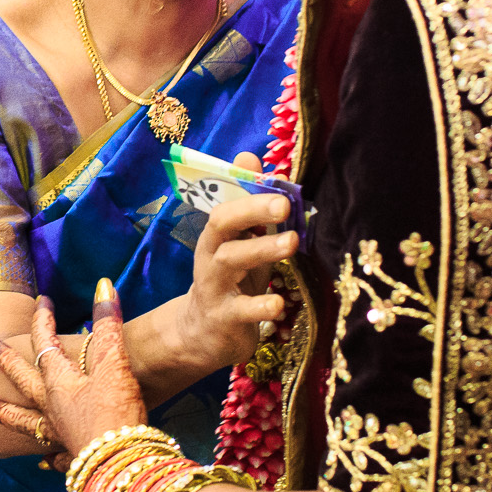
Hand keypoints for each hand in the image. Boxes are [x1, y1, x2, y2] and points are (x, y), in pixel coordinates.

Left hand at [0, 283, 146, 459]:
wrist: (122, 465)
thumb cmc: (116, 413)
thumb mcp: (114, 364)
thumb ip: (108, 325)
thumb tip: (103, 285)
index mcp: (58, 383)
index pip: (45, 344)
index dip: (43, 320)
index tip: (41, 301)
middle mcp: (50, 408)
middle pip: (21, 380)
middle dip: (5, 360)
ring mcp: (58, 435)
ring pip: (22, 420)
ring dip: (2, 411)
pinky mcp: (72, 458)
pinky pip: (52, 455)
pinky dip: (46, 455)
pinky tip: (42, 460)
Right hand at [176, 151, 293, 370]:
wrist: (200, 334)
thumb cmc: (230, 282)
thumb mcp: (239, 244)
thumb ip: (248, 206)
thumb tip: (251, 157)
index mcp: (216, 236)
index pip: (226, 204)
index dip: (250, 191)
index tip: (281, 183)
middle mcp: (210, 256)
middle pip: (222, 225)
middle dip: (251, 210)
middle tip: (284, 204)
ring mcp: (214, 287)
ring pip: (231, 261)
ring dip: (261, 249)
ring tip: (290, 242)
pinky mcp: (224, 319)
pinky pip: (242, 310)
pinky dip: (261, 306)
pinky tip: (279, 302)